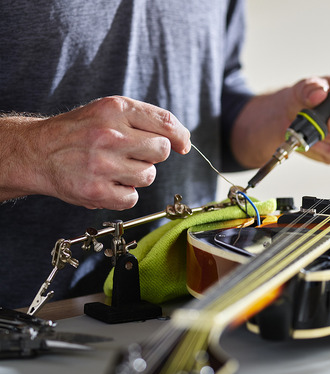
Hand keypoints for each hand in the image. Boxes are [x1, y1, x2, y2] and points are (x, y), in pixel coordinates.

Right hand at [0, 96, 189, 209]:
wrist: (38, 152)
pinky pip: (133, 198)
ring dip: (138, 174)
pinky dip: (124, 194)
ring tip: (115, 167)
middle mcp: (109, 135)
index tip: (182, 145)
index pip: (166, 122)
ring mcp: (102, 164)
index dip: (180, 137)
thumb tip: (182, 141)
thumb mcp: (109, 111)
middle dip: (153, 155)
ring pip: (149, 175)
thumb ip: (145, 120)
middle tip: (133, 153)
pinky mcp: (96, 190)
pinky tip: (108, 182)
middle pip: (161, 150)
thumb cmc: (81, 131)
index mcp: (115, 110)